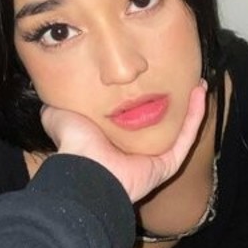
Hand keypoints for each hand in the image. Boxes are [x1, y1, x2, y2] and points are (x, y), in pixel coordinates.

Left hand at [42, 82, 206, 204]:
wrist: (86, 171)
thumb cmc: (74, 145)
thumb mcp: (60, 116)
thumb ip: (56, 109)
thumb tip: (47, 100)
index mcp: (110, 141)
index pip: (132, 118)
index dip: (143, 98)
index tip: (151, 77)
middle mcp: (133, 151)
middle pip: (160, 123)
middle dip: (171, 101)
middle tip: (182, 78)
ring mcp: (152, 158)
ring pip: (178, 129)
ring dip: (190, 106)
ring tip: (198, 82)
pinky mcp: (166, 164)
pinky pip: (186, 137)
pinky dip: (195, 115)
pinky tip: (200, 91)